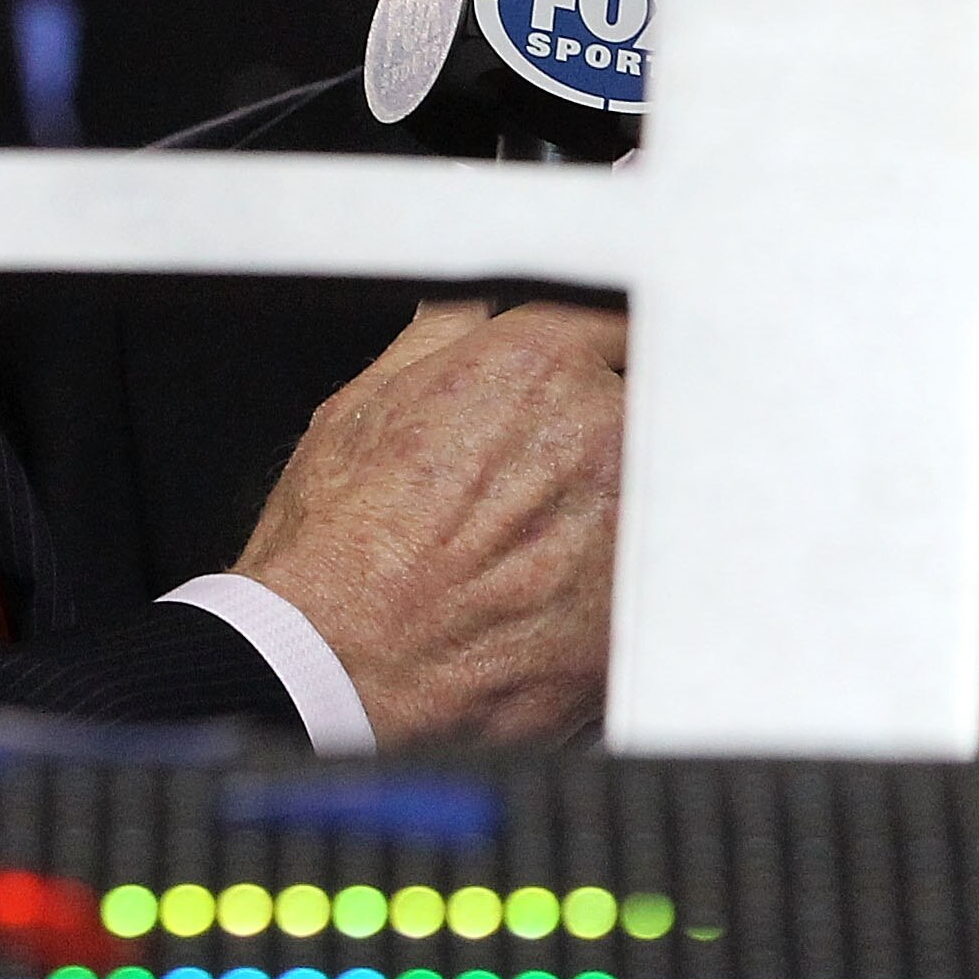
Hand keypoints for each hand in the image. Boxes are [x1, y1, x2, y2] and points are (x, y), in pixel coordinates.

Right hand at [234, 297, 626, 748]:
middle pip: (637, 414)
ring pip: (646, 501)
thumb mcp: (364, 408)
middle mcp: (596, 433)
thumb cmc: (337, 545)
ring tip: (520, 558)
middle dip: (594, 445)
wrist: (332, 666)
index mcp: (537, 365)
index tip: (580, 387)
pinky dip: (601, 594)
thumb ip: (438, 339)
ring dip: (603, 520)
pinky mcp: (630, 614)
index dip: (593, 360)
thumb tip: (465, 312)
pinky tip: (533, 610)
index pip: (612, 327)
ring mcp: (624, 526)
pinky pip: (639, 587)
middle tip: (525, 495)